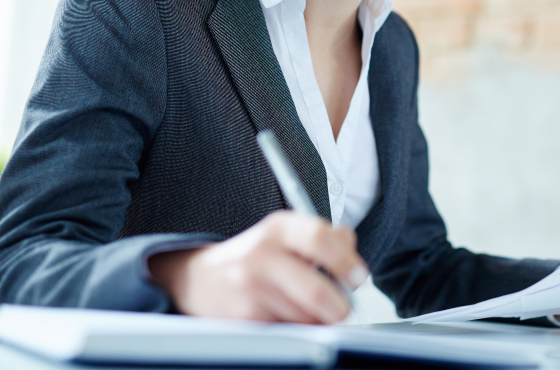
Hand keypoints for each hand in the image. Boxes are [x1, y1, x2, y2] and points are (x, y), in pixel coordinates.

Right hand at [148, 210, 367, 322]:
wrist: (200, 278)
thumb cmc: (257, 257)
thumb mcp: (287, 234)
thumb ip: (326, 239)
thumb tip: (354, 259)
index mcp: (279, 227)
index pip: (320, 239)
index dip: (346, 261)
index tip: (359, 278)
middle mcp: (262, 254)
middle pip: (315, 291)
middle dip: (339, 308)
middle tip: (344, 310)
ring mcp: (250, 288)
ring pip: (304, 317)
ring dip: (316, 320)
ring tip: (309, 309)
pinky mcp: (243, 318)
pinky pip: (286, 331)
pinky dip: (295, 329)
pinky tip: (284, 316)